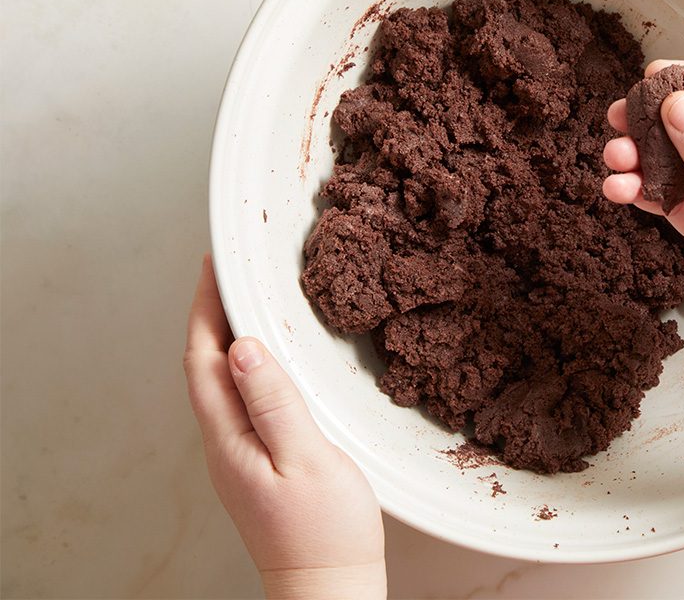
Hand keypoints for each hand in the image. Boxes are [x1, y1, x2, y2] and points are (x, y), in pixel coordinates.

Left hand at [184, 256, 385, 598]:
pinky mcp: (258, 465)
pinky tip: (270, 362)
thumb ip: (275, 402)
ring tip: (248, 304)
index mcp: (230, 438)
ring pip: (223, 383)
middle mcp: (224, 445)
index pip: (205, 357)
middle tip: (229, 273)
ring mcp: (238, 457)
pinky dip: (250, 366)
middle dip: (212, 315)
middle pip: (206, 366)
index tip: (212, 266)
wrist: (329, 588)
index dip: (205, 308)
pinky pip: (242, 400)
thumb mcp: (306, 460)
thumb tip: (244, 346)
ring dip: (230, 338)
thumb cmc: (324, 532)